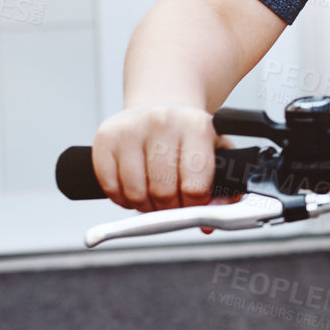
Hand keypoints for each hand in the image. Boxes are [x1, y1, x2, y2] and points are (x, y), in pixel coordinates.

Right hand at [90, 105, 232, 214]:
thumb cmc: (190, 137)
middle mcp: (163, 122)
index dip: (194, 205)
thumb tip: (208, 224)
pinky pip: (110, 187)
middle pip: (163, 192)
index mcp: (197, 126)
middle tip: (172, 204)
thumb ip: (224, 189)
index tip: (193, 204)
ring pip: (135, 193)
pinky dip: (122, 198)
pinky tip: (134, 189)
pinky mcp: (105, 137)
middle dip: (169, 208)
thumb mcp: (217, 154)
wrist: (162, 105)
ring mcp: (131, 128)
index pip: (195, 185)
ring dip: (144, 206)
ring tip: (154, 197)